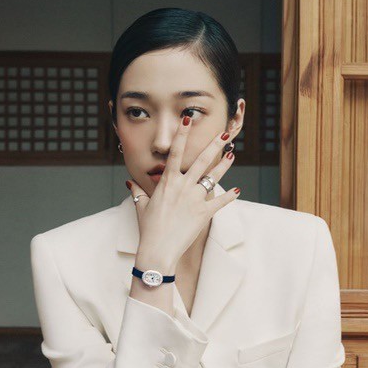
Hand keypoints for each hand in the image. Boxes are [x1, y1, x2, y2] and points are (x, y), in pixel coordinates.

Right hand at [130, 117, 238, 265]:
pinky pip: (220, 202)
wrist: (158, 249)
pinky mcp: (204, 213)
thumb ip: (138, 192)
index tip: (188, 118)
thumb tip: (130, 184)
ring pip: (213, 177)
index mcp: (168, 182)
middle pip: (201, 160)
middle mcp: (183, 187)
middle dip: (214, 144)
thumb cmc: (149, 228)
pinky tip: (237, 190)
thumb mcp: (141, 207)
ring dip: (224, 164)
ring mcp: (195, 199)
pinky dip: (229, 196)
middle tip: (224, 132)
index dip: (182, 133)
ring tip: (232, 154)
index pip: (176, 152)